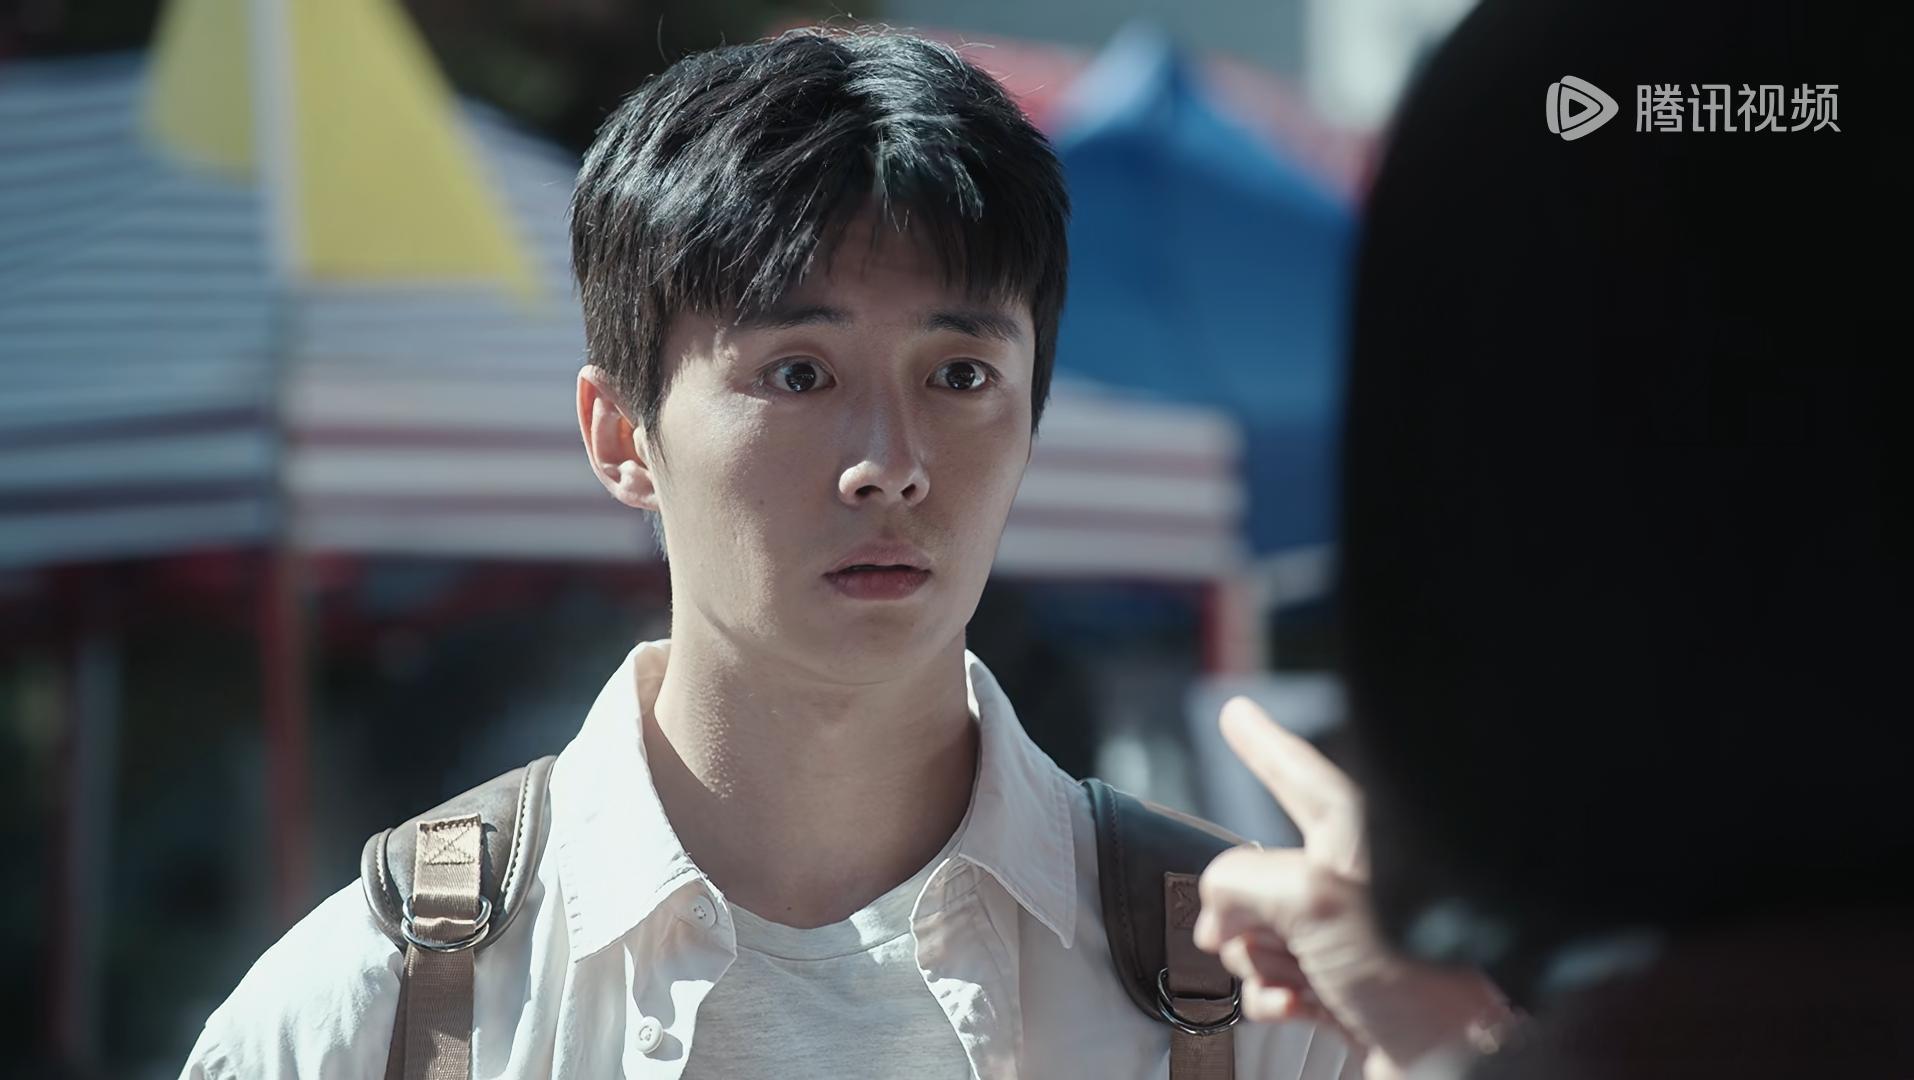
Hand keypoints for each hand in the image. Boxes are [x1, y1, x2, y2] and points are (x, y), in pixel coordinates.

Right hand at [1193, 697, 1512, 1077]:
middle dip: (1242, 909)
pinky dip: (1274, 998)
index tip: (1237, 714)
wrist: (1456, 1064)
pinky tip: (1293, 1007)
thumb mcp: (1312, 899)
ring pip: (1263, 932)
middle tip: (1252, 935)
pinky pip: (1279, 983)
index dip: (1262, 745)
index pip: (1300, 775)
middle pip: (1260, 873)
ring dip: (1259, 962)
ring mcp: (1350, 941)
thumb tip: (1215, 910)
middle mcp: (1357, 884)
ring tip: (1295, 980)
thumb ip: (1242, 881)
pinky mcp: (1346, 993)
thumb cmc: (1414, 974)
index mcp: (1361, 840)